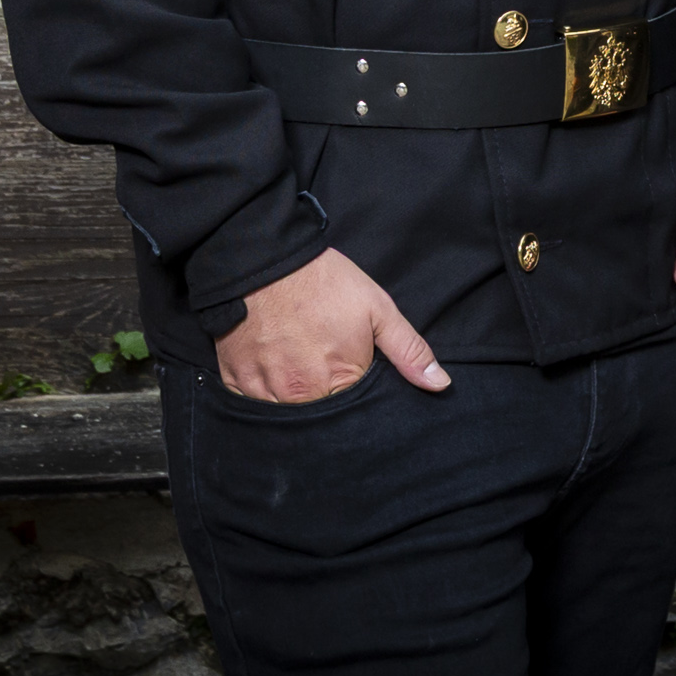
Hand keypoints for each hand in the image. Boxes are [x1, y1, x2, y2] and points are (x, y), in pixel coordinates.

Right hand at [216, 247, 450, 402]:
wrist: (263, 258)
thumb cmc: (322, 281)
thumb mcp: (377, 308)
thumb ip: (409, 351)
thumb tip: (440, 385)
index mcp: (338, 381)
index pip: (356, 412)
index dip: (358, 392)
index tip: (352, 371)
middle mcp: (299, 395)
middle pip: (320, 417)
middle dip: (326, 400)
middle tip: (322, 365)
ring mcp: (263, 391)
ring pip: (285, 414)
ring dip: (295, 398)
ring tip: (297, 364)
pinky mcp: (235, 382)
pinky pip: (253, 404)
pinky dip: (265, 392)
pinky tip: (272, 366)